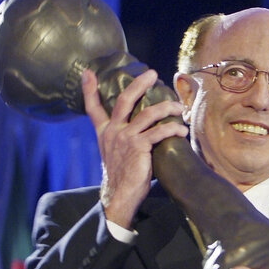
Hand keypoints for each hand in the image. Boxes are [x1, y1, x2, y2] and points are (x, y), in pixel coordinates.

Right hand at [81, 69, 187, 227]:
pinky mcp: (138, 147)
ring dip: (167, 107)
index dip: (89, 90)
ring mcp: (125, 138)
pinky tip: (181, 130)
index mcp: (105, 132)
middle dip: (138, 84)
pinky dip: (173, 129)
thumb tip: (141, 129)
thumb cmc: (120, 175)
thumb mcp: (114, 153)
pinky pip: (159, 132)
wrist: (118, 195)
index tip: (87, 73)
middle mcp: (113, 131)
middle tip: (152, 73)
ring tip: (178, 107)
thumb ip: (122, 138)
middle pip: (124, 100)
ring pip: (148, 113)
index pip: (92, 108)